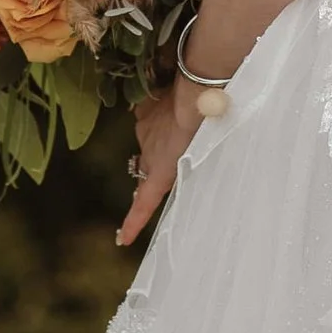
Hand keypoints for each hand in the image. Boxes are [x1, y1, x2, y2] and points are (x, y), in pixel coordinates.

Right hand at [118, 77, 203, 247]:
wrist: (198, 92)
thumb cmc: (207, 126)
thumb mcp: (201, 152)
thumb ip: (186, 161)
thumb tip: (177, 159)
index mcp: (162, 169)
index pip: (144, 202)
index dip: (134, 222)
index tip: (123, 240)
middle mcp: (147, 152)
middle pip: (148, 166)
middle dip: (157, 168)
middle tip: (173, 162)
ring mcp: (144, 130)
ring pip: (150, 141)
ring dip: (162, 139)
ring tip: (184, 127)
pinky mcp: (144, 110)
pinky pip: (149, 118)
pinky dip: (159, 117)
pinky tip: (176, 106)